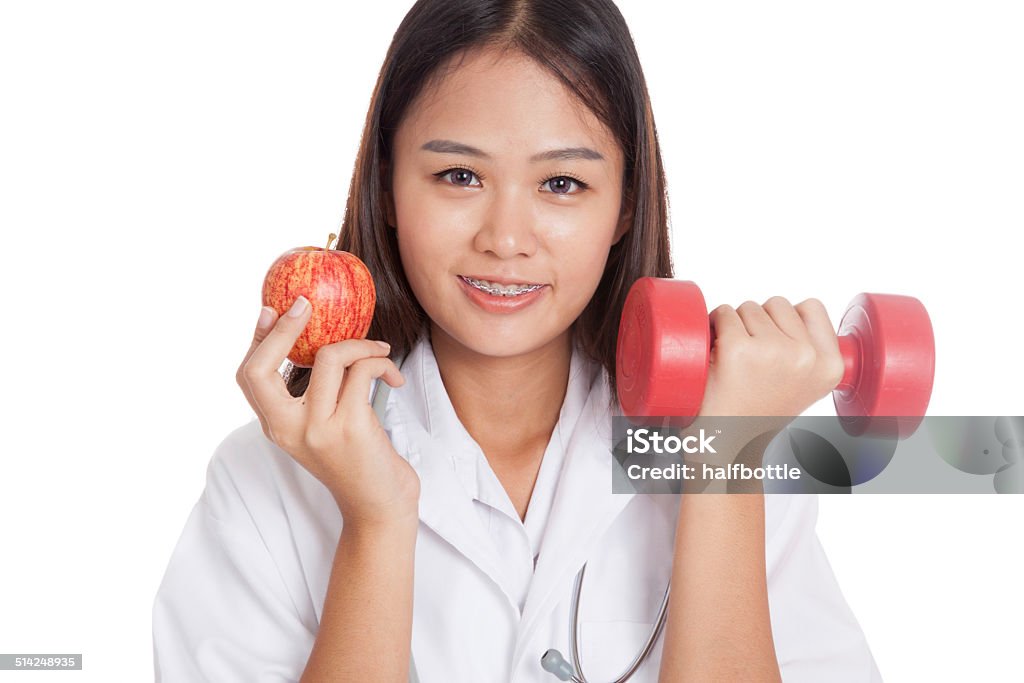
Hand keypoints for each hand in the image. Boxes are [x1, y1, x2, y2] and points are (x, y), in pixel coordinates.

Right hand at [236, 296, 419, 527]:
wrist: (379, 507)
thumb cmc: (357, 462)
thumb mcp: (323, 429)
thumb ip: (313, 396)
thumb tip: (318, 342)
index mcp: (276, 427)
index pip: (249, 377)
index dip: (258, 339)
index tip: (273, 310)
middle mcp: (288, 429)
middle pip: (260, 368)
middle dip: (283, 329)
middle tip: (307, 305)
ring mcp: (317, 429)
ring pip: (329, 358)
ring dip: (362, 345)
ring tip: (380, 351)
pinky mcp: (350, 428)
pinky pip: (362, 372)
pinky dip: (381, 363)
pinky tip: (392, 376)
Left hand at [698, 297, 844, 419]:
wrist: (728, 444)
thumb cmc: (759, 411)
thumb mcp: (806, 383)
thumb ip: (812, 349)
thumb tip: (798, 312)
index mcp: (830, 366)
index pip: (811, 307)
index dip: (786, 321)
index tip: (775, 347)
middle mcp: (806, 357)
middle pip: (777, 304)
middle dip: (760, 323)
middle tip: (752, 361)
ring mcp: (772, 351)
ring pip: (749, 306)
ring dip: (737, 325)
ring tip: (736, 362)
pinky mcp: (736, 349)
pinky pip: (723, 313)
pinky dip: (715, 326)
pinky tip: (717, 353)